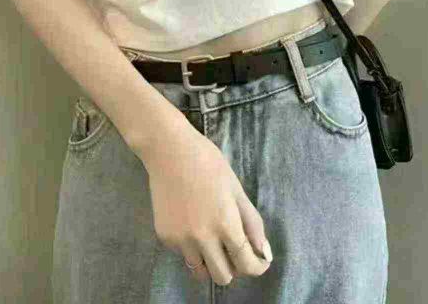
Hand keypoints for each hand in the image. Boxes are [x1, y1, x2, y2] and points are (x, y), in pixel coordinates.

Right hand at [142, 126, 272, 285]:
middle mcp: (202, 238)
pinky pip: (184, 255)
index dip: (258, 266)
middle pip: (223, 277)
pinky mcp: (164, 237)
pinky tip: (192, 223)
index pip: (246, 264)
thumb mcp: (236, 188)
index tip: (260, 260)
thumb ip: (251, 222)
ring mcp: (180, 240)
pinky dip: (193, 248)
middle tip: (235, 247)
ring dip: (212, 262)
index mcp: (225, 224)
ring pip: (201, 271)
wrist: (169, 150)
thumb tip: (263, 252)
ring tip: (213, 239)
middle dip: (234, 267)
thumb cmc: (207, 162)